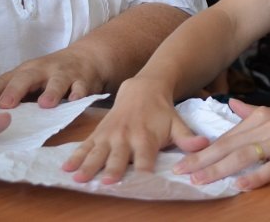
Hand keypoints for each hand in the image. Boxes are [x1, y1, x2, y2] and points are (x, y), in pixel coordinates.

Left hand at [0, 45, 102, 108]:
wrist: (87, 57)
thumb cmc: (51, 73)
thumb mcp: (30, 78)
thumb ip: (12, 93)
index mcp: (26, 71)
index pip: (6, 80)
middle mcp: (43, 70)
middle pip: (27, 78)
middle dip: (15, 90)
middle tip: (5, 105)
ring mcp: (64, 74)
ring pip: (57, 82)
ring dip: (51, 92)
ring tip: (45, 104)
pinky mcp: (83, 81)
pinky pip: (81, 87)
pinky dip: (79, 93)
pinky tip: (75, 100)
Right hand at [62, 78, 208, 183]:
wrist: (142, 88)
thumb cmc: (161, 112)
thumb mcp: (176, 122)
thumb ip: (187, 137)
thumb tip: (203, 145)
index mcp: (146, 137)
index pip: (145, 158)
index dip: (143, 171)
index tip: (140, 182)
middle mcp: (126, 137)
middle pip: (119, 157)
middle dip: (113, 169)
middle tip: (107, 181)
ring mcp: (109, 135)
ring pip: (97, 153)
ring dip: (88, 165)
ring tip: (79, 178)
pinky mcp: (98, 134)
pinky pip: (85, 146)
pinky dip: (75, 157)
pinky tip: (66, 168)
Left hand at [173, 98, 269, 189]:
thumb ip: (254, 112)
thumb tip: (232, 105)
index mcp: (262, 117)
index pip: (225, 137)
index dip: (201, 151)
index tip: (180, 162)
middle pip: (229, 146)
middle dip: (202, 161)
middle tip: (179, 173)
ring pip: (245, 156)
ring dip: (220, 170)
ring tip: (200, 181)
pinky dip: (255, 177)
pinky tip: (240, 185)